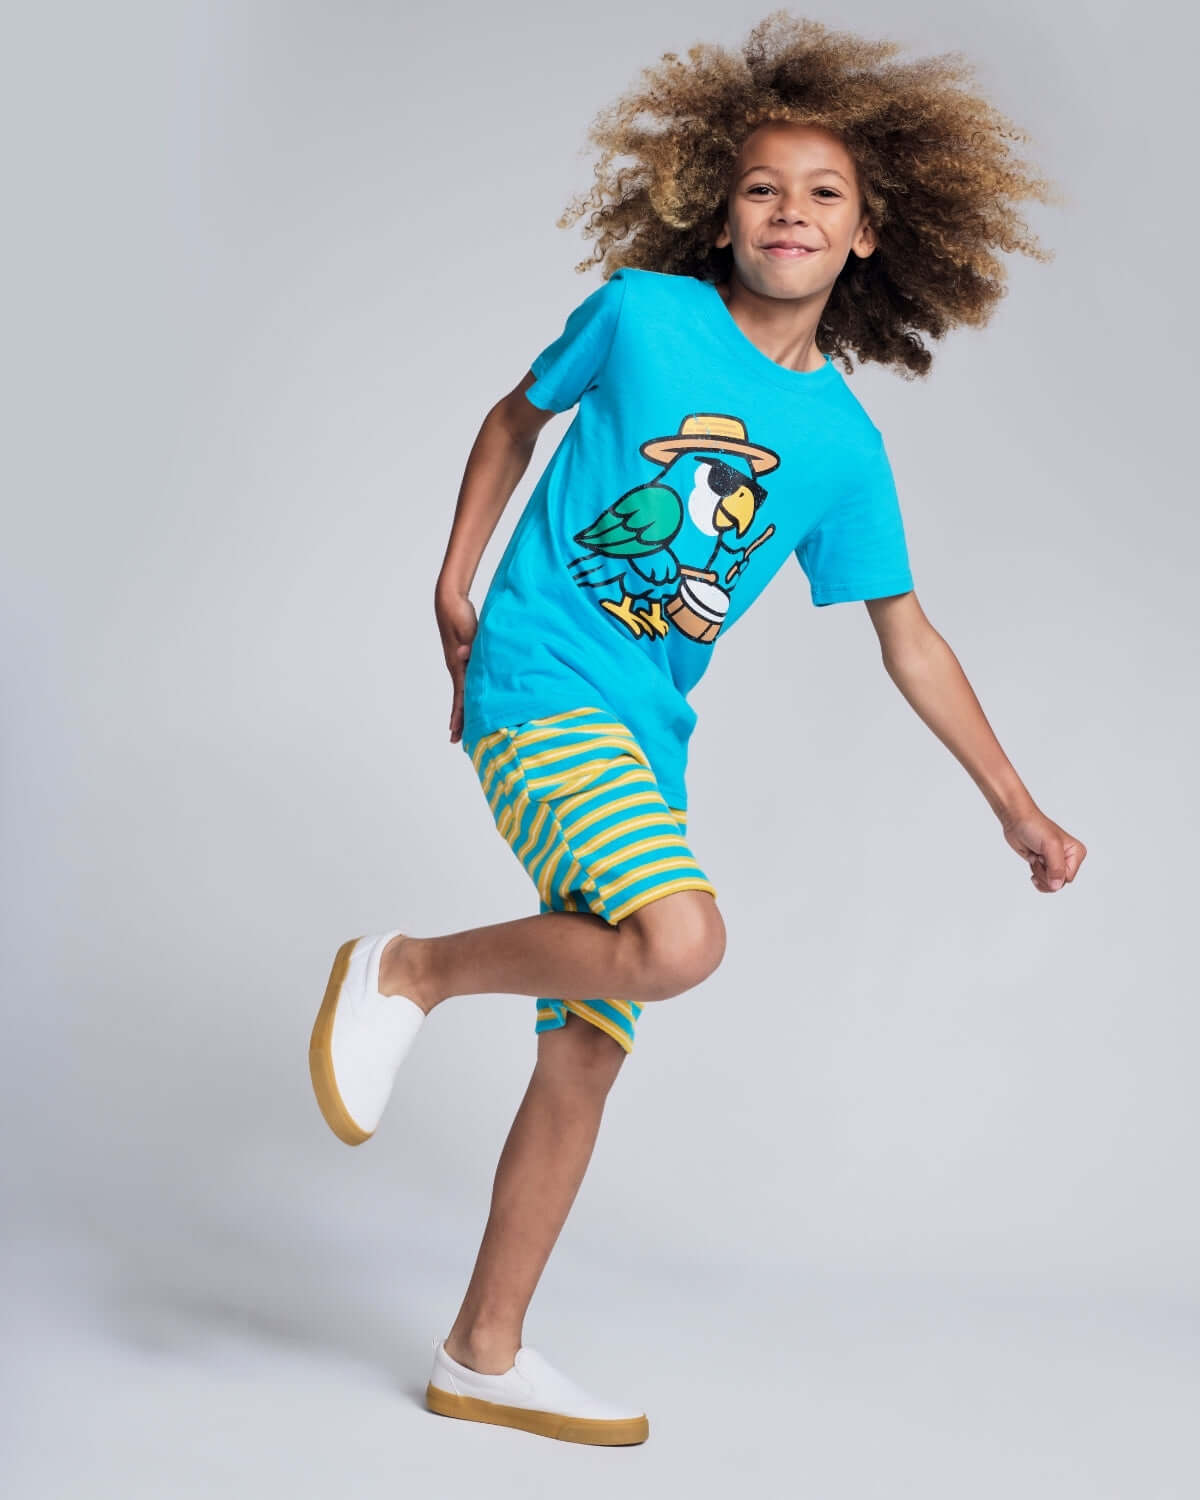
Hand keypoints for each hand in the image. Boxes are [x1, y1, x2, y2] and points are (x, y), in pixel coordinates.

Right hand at [435, 585, 477, 743]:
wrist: (450, 602)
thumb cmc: (459, 615)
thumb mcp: (466, 630)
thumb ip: (468, 644)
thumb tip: (463, 655)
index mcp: (458, 665)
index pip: (460, 696)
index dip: (459, 715)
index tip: (455, 732)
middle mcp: (457, 667)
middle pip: (460, 698)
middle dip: (459, 719)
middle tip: (457, 739)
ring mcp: (458, 663)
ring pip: (463, 691)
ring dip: (463, 708)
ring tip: (463, 725)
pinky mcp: (462, 657)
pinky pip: (467, 680)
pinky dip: (468, 693)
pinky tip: (471, 698)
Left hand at [1001, 805, 1086, 892]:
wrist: (1017, 821)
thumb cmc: (1035, 827)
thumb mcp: (1050, 846)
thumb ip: (1056, 867)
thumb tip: (1057, 886)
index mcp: (1076, 853)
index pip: (1067, 878)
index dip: (1053, 873)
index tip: (1044, 857)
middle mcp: (1069, 859)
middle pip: (1059, 883)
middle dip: (1044, 874)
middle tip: (1038, 857)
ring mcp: (1056, 863)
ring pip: (1050, 884)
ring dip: (1038, 873)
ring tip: (1035, 857)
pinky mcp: (1044, 865)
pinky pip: (1044, 883)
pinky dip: (1036, 877)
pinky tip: (1033, 864)